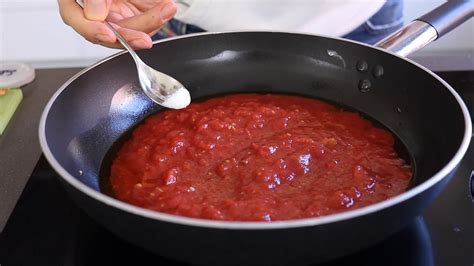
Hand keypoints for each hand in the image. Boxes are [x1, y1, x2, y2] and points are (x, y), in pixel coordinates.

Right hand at [58, 0, 176, 48]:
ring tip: (166, 7)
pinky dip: (157, 19)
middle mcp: (93, 11)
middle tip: (144, 39)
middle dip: (130, 36)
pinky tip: (166, 8)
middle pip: (108, 32)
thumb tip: (94, 14)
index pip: (75, 18)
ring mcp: (113, 15)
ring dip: (151, 23)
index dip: (92, 30)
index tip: (109, 35)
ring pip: (130, 32)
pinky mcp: (133, 17)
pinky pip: (146, 26)